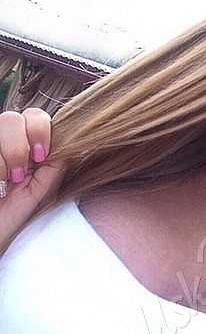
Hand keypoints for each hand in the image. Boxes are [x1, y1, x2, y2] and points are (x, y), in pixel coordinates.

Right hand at [0, 108, 66, 245]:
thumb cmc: (12, 216)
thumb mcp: (40, 190)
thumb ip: (54, 166)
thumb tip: (71, 144)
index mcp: (27, 147)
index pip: (36, 117)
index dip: (39, 130)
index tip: (40, 156)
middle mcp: (7, 141)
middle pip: (15, 117)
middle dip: (20, 145)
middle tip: (18, 173)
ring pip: (3, 122)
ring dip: (7, 156)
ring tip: (4, 179)